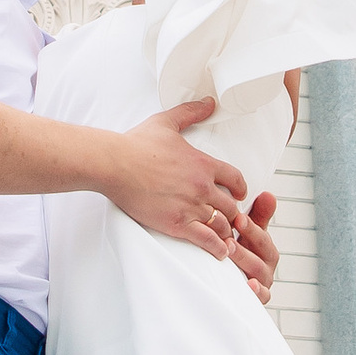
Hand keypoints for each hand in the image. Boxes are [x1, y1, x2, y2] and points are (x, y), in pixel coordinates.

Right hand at [101, 100, 252, 260]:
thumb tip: (209, 102)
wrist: (114, 164)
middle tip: (230, 218)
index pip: (235, 178)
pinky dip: (218, 247)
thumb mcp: (167, 122)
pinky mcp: (177, 224)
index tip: (239, 194)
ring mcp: (191, 207)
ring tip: (227, 237)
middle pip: (231, 205)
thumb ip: (191, 112)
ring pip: (222, 224)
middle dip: (232, 212)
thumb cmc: (136, 144)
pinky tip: (221, 252)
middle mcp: (202, 187)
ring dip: (226, 230)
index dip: (240, 188)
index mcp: (203, 164)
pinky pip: (207, 240)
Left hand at [230, 188, 279, 304]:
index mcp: (265, 248)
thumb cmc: (240, 253)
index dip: (253, 228)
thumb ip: (257, 216)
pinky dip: (257, 292)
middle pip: (262, 255)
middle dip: (246, 244)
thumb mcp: (247, 234)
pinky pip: (261, 297)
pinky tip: (249, 285)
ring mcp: (263, 283)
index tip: (239, 219)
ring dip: (245, 262)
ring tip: (230, 252)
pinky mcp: (257, 299)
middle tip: (228, 238)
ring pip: (258, 273)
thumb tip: (267, 194)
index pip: (262, 237)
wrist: (229, 283)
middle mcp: (266, 265)